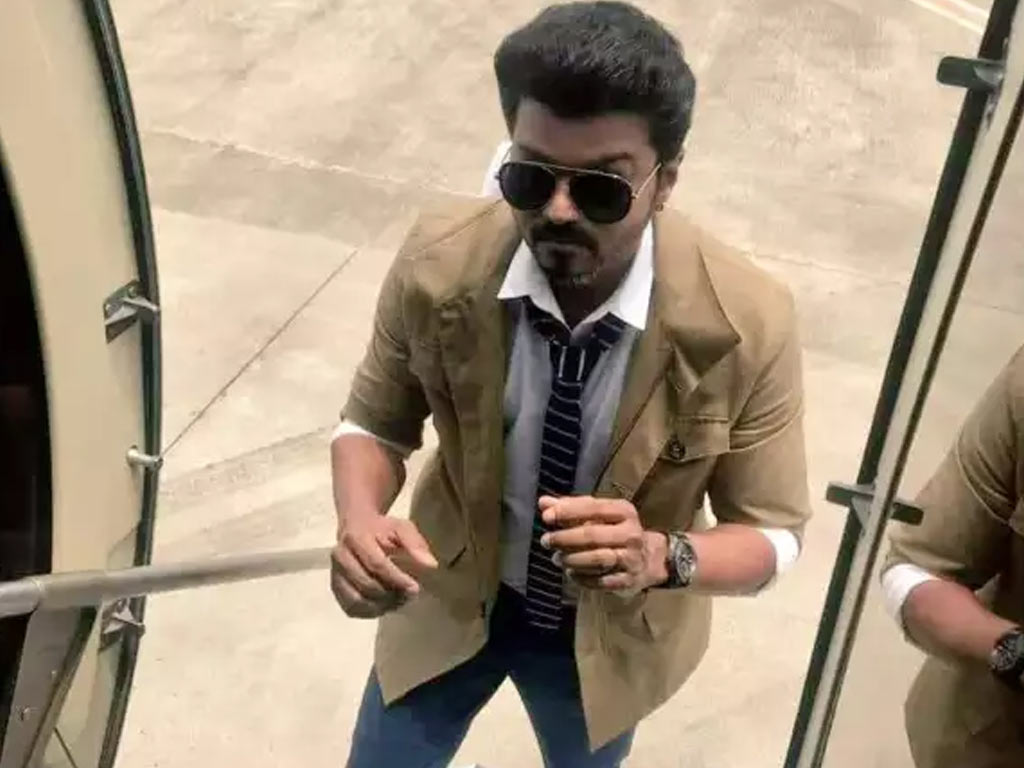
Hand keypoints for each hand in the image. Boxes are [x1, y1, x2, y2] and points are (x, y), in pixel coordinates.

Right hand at [331, 515, 437, 617]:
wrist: (356, 526)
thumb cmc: (383, 529)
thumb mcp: (402, 528)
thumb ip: (416, 544)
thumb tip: (431, 565)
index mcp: (356, 538)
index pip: (376, 565)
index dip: (396, 579)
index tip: (415, 588)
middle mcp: (340, 556)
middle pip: (366, 585)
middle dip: (390, 595)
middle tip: (409, 595)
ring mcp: (335, 573)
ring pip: (356, 601)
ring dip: (380, 606)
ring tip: (398, 601)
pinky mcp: (335, 587)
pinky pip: (351, 608)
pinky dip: (370, 612)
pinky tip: (385, 605)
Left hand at [538, 496, 667, 593]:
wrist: (650, 559)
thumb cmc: (615, 531)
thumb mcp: (599, 515)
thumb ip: (571, 508)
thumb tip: (543, 503)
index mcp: (624, 512)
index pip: (594, 507)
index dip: (568, 511)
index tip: (546, 516)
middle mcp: (631, 534)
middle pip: (593, 535)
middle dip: (565, 538)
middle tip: (545, 540)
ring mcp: (631, 558)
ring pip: (598, 559)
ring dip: (572, 559)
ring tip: (556, 558)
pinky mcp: (628, 580)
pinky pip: (601, 581)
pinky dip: (582, 578)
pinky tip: (570, 573)